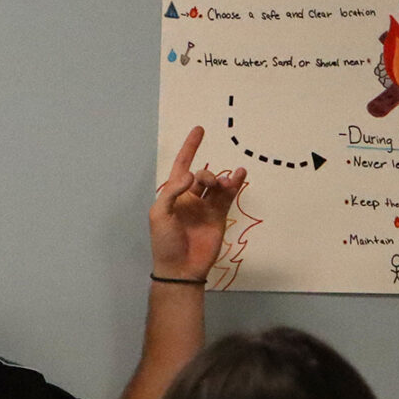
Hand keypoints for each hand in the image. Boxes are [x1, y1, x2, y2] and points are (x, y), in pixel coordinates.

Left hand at [149, 126, 244, 280]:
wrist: (180, 268)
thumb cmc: (164, 242)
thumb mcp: (159, 214)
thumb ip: (173, 192)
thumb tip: (191, 176)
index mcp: (173, 195)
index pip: (182, 165)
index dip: (190, 148)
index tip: (199, 130)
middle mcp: (190, 198)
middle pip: (202, 175)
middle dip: (207, 174)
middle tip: (208, 182)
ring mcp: (206, 207)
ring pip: (217, 185)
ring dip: (222, 179)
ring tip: (225, 182)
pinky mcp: (219, 217)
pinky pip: (228, 197)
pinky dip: (234, 185)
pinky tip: (239, 175)